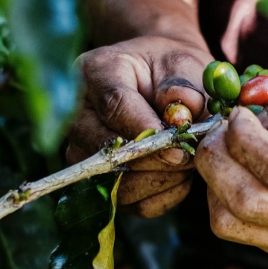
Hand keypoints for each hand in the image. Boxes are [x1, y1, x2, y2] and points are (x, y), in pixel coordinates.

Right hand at [67, 36, 212, 216]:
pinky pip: (133, 203)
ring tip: (186, 160)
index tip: (176, 145)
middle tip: (189, 155)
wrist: (162, 84)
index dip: (145, 129)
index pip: (113, 105)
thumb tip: (180, 117)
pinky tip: (179, 174)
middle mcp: (78, 115)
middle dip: (155, 159)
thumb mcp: (183, 65)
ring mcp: (84, 152)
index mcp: (96, 72)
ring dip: (162, 179)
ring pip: (119, 183)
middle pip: (107, 149)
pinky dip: (163, 194)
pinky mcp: (100, 182)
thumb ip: (183, 87)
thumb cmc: (171, 71)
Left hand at [195, 79, 267, 268]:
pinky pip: (238, 231)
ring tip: (231, 152)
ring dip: (215, 182)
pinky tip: (248, 175)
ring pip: (229, 223)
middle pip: (243, 201)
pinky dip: (227, 200)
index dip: (243, 137)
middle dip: (215, 159)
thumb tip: (247, 119)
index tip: (240, 115)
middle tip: (221, 131)